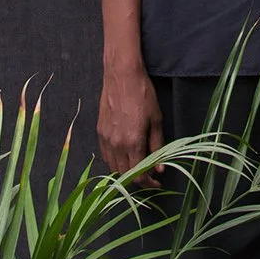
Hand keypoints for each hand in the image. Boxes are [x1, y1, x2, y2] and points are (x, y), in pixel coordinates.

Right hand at [97, 56, 164, 184]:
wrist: (122, 75)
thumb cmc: (143, 95)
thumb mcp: (156, 120)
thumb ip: (157, 146)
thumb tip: (160, 168)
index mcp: (132, 142)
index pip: (138, 174)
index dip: (148, 183)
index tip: (157, 183)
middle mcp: (116, 144)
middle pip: (124, 174)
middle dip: (138, 179)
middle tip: (150, 174)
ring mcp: (105, 139)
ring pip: (113, 166)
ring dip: (125, 171)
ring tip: (138, 164)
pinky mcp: (99, 132)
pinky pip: (106, 155)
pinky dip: (115, 160)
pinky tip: (125, 153)